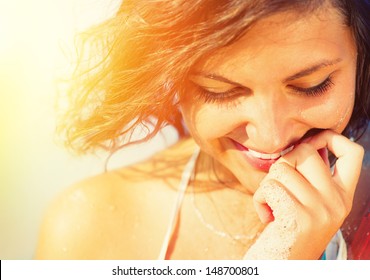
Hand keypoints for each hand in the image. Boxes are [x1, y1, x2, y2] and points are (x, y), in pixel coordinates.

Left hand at [245, 130, 363, 259]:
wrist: (283, 266)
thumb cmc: (290, 230)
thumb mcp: (311, 204)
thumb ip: (312, 178)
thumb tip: (305, 142)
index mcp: (343, 196)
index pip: (353, 153)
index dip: (332, 138)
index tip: (314, 141)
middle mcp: (337, 202)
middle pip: (306, 152)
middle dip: (283, 162)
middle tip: (277, 186)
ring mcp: (320, 210)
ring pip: (282, 168)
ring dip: (267, 184)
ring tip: (271, 205)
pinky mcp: (299, 218)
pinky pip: (270, 187)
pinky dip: (259, 199)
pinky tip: (266, 215)